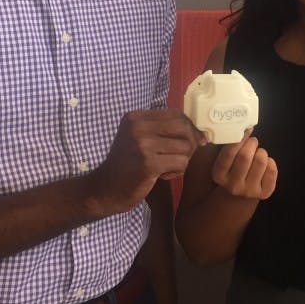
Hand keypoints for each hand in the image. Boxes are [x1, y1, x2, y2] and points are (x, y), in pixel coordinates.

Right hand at [90, 110, 206, 215]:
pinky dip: (177, 171)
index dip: (190, 127)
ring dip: (182, 160)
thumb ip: (162, 130)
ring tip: (167, 167)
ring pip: (186, 146)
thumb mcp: (138, 138)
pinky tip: (163, 175)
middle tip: (183, 156)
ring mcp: (142, 145)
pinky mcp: (149, 164)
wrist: (105, 189)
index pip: (175, 114)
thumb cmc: (127, 164)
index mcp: (135, 117)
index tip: (197, 140)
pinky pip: (181, 162)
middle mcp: (138, 127)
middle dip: (191, 142)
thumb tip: (199, 132)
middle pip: (183, 127)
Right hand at [210, 131, 277, 199]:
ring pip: (260, 161)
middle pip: (245, 156)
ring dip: (261, 152)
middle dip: (251, 143)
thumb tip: (243, 127)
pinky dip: (270, 162)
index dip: (239, 138)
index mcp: (219, 175)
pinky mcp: (264, 193)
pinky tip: (264, 163)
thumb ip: (227, 145)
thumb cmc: (230, 170)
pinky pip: (272, 170)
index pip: (229, 154)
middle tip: (252, 141)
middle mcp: (233, 186)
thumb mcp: (222, 159)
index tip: (246, 130)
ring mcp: (249, 191)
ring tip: (257, 153)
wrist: (237, 195)